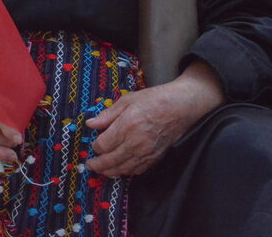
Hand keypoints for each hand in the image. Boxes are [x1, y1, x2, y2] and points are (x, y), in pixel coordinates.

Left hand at [85, 62, 223, 176]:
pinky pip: (137, 170)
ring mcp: (147, 152)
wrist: (180, 107)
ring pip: (123, 169)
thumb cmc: (153, 100)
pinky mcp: (155, 158)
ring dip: (110, 171)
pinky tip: (120, 168)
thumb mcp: (126, 101)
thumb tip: (90, 124)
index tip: (93, 143)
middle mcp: (136, 143)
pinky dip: (126, 171)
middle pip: (111, 161)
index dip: (95, 146)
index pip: (103, 145)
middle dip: (98, 164)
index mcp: (127, 126)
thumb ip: (107, 115)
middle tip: (90, 165)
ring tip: (101, 170)